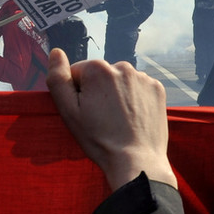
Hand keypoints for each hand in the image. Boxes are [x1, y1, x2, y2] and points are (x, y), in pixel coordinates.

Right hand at [47, 49, 175, 189]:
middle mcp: (122, 66)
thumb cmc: (99, 139)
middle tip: (102, 119)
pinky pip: (139, 88)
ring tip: (118, 120)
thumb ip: (58, 79)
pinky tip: (133, 117)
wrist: (137, 161)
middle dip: (98, 92)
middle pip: (101, 76)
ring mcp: (143, 77)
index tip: (86, 113)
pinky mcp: (157, 88)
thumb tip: (56, 52)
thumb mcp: (69, 112)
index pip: (78, 73)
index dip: (77, 94)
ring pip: (120, 81)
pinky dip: (134, 99)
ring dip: (117, 94)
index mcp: (97, 68)